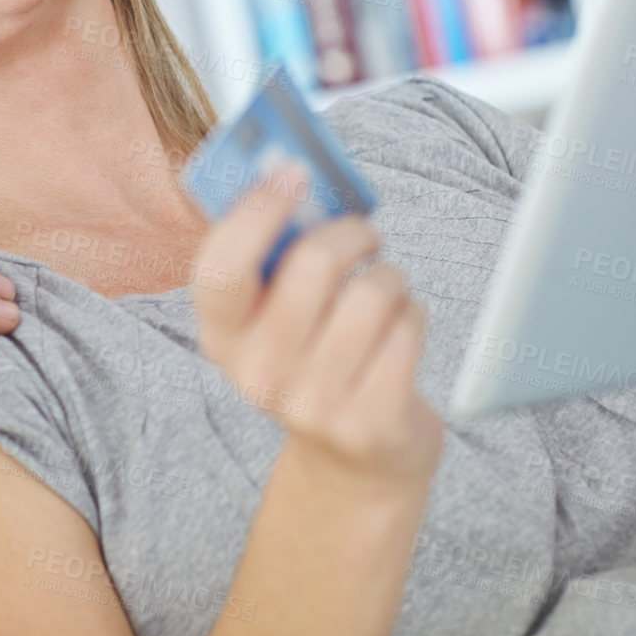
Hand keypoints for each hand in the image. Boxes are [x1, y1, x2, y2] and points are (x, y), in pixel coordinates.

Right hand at [192, 169, 442, 486]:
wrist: (352, 463)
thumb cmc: (316, 359)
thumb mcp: (276, 317)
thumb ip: (276, 254)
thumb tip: (297, 174)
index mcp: (222, 338)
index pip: (221, 266)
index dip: (256, 211)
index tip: (294, 172)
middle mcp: (259, 374)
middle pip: (313, 264)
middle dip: (351, 232)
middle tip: (363, 233)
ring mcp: (314, 404)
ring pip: (373, 291)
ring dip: (389, 277)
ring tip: (382, 293)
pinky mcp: (369, 421)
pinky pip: (409, 327)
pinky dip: (413, 314)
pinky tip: (399, 330)